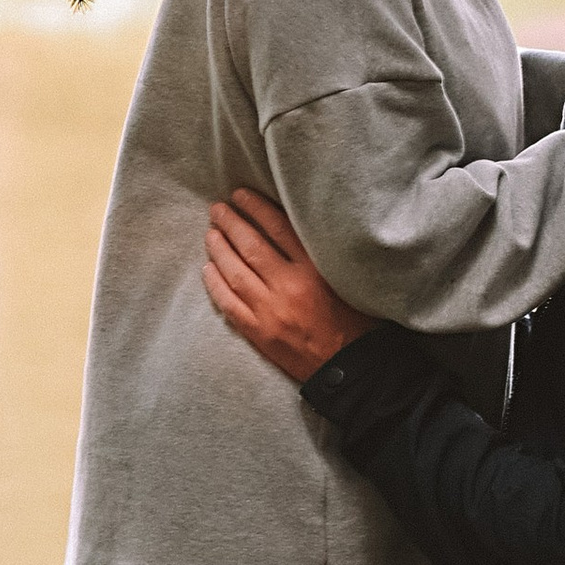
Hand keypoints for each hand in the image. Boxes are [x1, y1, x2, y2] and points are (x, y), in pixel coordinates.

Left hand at [202, 191, 369, 385]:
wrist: (350, 369)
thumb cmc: (356, 322)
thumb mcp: (347, 278)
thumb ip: (322, 254)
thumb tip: (297, 225)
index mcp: (314, 269)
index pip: (277, 227)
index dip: (255, 207)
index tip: (241, 195)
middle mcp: (289, 286)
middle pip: (250, 246)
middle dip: (230, 223)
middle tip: (217, 209)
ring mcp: (270, 312)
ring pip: (235, 273)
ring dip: (218, 250)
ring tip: (210, 234)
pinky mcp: (259, 334)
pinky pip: (229, 304)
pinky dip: (215, 285)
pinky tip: (208, 270)